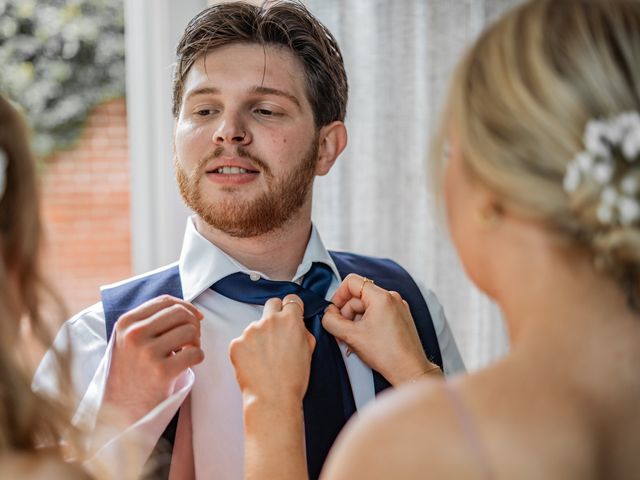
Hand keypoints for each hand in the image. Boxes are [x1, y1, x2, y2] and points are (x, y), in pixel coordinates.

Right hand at [103, 295, 204, 422]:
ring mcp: (147, 353)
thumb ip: (152, 319)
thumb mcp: (130, 338)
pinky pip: (196, 353)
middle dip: (193, 324)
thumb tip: (191, 310)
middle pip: (181, 313)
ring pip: (190, 331)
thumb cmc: (133, 369)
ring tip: (185, 353)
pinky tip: (187, 364)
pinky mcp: (162, 372)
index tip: (194, 318)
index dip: (186, 307)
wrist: (121, 408)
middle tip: (189, 340)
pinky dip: (198, 357)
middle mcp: (134, 335)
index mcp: (126, 322)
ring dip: (195, 342)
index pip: (166, 301)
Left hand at [229, 294, 315, 408]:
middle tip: (276, 333)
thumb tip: (298, 325)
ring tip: (265, 358)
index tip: (290, 314)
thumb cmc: (293, 381)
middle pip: (272, 304)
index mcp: (290, 320)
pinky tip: (254, 364)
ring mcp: (250, 331)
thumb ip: (303, 332)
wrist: (273, 400)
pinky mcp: (236, 343)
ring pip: (255, 325)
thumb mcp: (309, 351)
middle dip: (275, 314)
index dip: (292, 308)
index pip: (291, 300)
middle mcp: (269, 321)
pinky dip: (247, 350)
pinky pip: (242, 341)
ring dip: (259, 336)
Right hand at [322, 274, 441, 385]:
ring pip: (367, 306)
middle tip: (342, 333)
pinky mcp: (400, 317)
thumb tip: (327, 314)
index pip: (352, 282)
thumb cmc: (387, 355)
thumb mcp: (351, 336)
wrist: (410, 371)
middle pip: (358, 296)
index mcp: (381, 297)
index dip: (338, 296)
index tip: (334, 312)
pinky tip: (364, 340)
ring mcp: (398, 307)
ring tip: (353, 341)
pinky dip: (366, 324)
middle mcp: (392, 298)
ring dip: (355, 321)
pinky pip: (377, 313)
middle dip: (346, 314)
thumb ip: (332, 321)